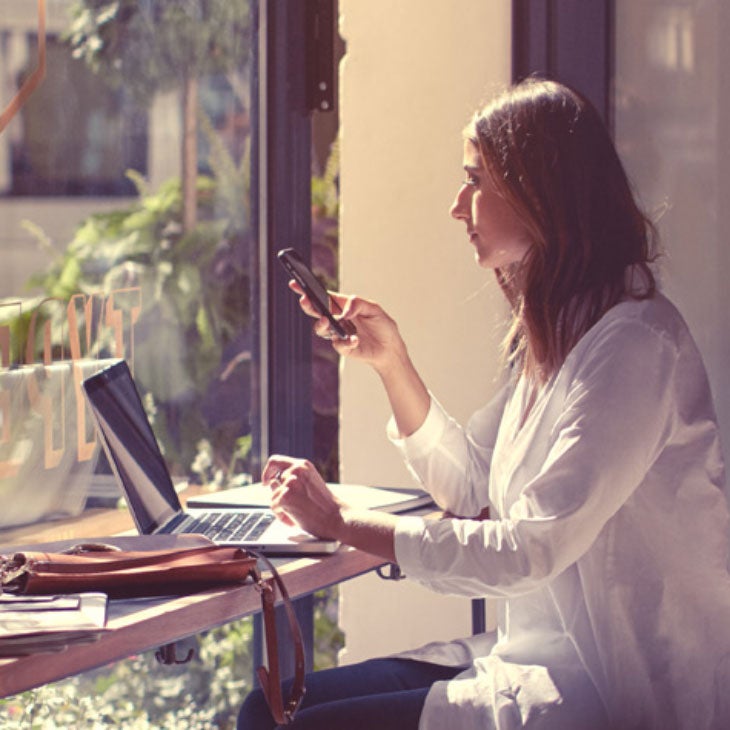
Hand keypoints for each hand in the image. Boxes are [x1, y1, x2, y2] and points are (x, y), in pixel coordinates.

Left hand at [263, 455, 344, 538]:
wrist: (337, 517)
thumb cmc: (324, 505)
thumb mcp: (308, 485)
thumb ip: (291, 481)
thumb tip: (270, 483)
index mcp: (303, 465)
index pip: (276, 461)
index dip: (268, 471)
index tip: (266, 481)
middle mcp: (296, 470)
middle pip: (272, 482)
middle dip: (278, 496)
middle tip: (288, 506)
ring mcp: (290, 482)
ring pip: (273, 496)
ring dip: (282, 508)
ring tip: (296, 514)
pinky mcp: (285, 496)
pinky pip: (274, 507)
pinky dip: (282, 516)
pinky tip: (294, 519)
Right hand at [289, 280, 406, 373]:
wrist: (391, 348)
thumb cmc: (382, 325)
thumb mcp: (374, 309)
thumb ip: (358, 304)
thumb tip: (344, 312)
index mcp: (342, 306)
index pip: (323, 297)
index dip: (308, 290)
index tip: (296, 283)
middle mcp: (337, 319)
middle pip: (316, 312)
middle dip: (307, 305)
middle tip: (304, 300)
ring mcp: (338, 334)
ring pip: (321, 329)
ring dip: (321, 324)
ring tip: (326, 321)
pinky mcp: (344, 348)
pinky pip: (338, 345)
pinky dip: (346, 342)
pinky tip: (355, 340)